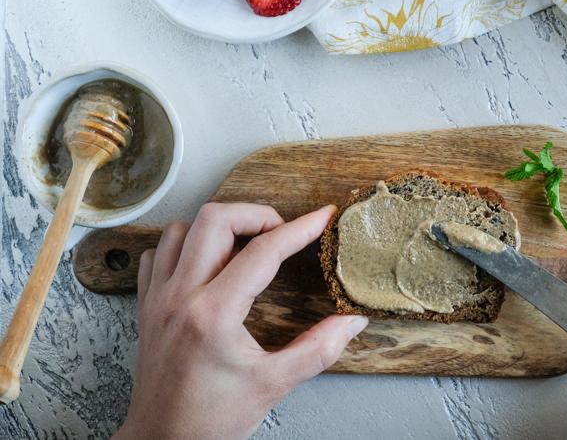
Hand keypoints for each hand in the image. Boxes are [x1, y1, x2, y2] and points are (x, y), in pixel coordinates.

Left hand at [114, 203, 367, 439]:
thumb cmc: (211, 420)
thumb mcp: (273, 385)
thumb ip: (318, 349)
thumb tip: (353, 322)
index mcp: (214, 314)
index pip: (264, 252)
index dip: (300, 229)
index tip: (322, 217)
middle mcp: (181, 297)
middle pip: (215, 219)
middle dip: (256, 215)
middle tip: (281, 231)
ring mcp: (158, 298)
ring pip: (181, 229)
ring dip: (217, 227)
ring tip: (245, 244)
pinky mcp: (145, 306)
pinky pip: (157, 254)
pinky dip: (183, 246)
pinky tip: (205, 262)